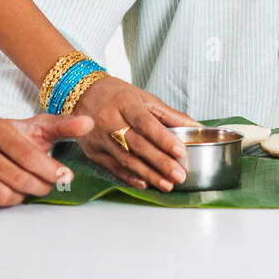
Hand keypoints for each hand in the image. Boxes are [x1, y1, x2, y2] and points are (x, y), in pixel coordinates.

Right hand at [0, 112, 94, 210]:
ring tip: (21, 186)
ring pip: (2, 196)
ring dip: (19, 197)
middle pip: (17, 179)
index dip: (51, 170)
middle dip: (39, 187)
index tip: (66, 177)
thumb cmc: (16, 140)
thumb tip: (90, 122)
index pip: (28, 156)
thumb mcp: (40, 129)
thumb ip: (65, 126)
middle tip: (45, 185)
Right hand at [73, 74, 198, 190]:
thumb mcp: (143, 97)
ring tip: (167, 184)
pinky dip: (130, 177)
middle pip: (138, 144)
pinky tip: (144, 183)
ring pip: (127, 160)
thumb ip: (169, 114)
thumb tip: (196, 126)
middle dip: (161, 162)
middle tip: (179, 175)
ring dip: (149, 174)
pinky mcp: (93, 152)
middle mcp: (109, 120)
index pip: (146, 123)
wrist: (81, 95)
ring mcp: (99, 138)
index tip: (181, 151)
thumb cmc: (117, 95)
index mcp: (125, 102)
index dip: (164, 139)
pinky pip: (113, 168)